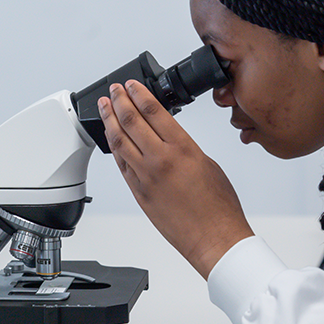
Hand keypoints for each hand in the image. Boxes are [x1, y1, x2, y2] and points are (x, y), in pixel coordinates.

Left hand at [97, 80, 253, 278]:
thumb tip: (168, 137)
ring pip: (120, 142)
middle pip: (131, 121)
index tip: (131, 84)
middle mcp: (161, 160)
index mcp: (183, 149)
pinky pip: (121, 165)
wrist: (214, 238)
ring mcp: (146, 178)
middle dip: (119, 101)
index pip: (154, 111)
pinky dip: (115, 148)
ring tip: (104, 107)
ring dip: (109, 121)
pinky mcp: (139, 194)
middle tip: (113, 90)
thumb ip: (184, 147)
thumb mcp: (207, 163)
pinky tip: (111, 138)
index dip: (138, 94)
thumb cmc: (218, 206)